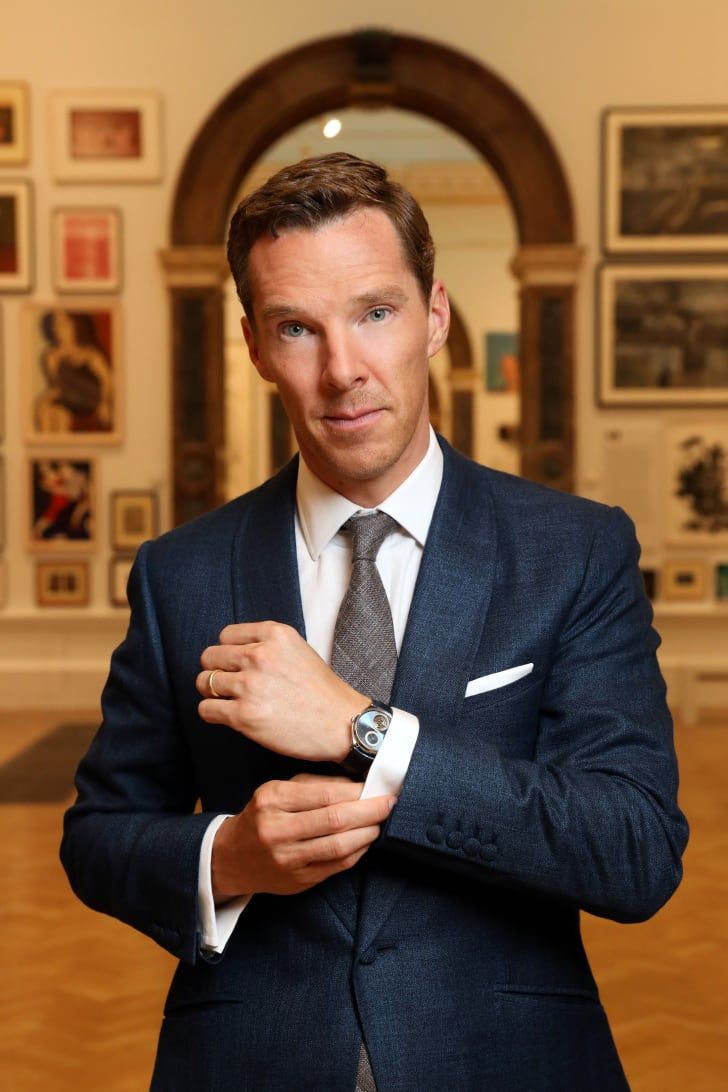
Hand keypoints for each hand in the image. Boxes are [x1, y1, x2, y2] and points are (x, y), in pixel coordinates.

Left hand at [196, 621, 366, 762]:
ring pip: (204, 682)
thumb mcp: (298, 650)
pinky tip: (228, 716)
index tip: (237, 665)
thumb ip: (267, 645)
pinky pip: (206, 710)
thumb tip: (231, 652)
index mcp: (275, 634)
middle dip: (216, 670)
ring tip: (229, 700)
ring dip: (213, 693)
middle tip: (231, 684)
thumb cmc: (321, 690)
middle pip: (210, 657)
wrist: (341, 724)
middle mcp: (259, 656)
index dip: (228, 651)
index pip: (225, 635)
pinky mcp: (244, 716)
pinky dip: (212, 713)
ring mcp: (250, 686)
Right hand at [211, 774, 396, 900]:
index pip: (323, 794)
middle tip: (389, 803)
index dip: (356, 792)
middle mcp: (277, 830)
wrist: (232, 857)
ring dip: (367, 833)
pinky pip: (336, 866)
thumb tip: (357, 785)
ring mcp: (287, 859)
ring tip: (381, 822)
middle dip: (369, 811)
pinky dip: (357, 852)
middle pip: (334, 821)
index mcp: (272, 800)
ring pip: (338, 847)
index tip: (377, 786)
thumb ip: (315, 784)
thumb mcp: (278, 789)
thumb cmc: (262, 815)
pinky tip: (366, 840)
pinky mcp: (297, 881)